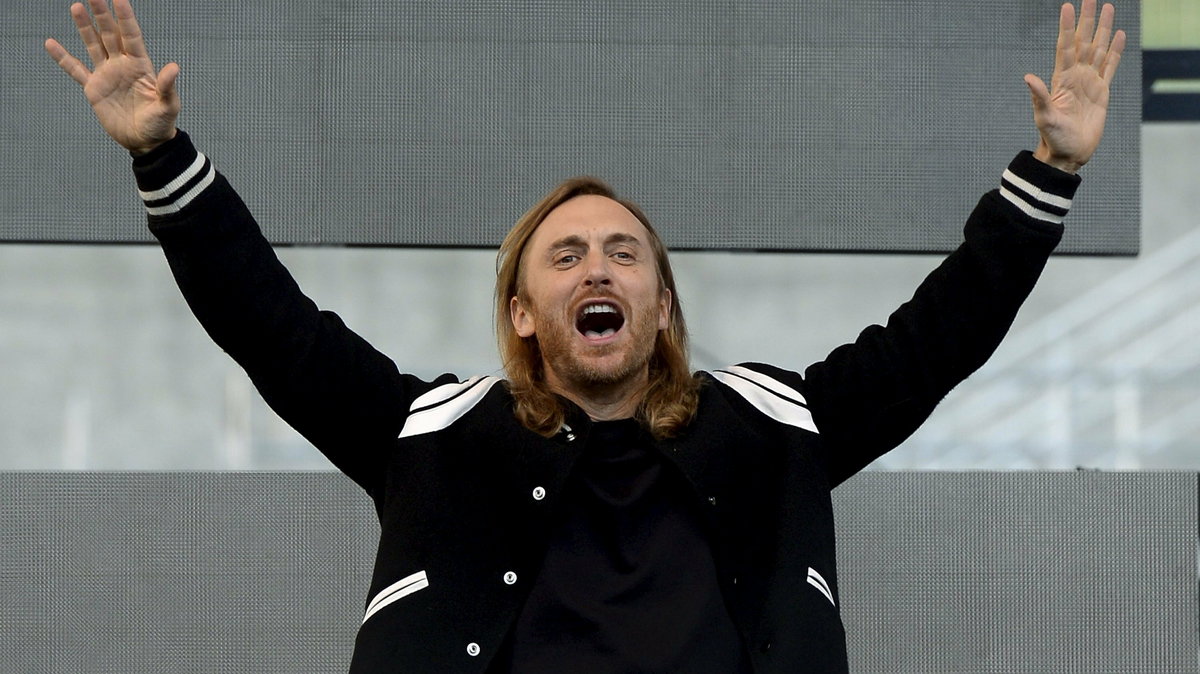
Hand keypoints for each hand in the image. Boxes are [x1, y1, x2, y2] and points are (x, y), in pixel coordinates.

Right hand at [45, 0, 179, 154]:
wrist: (145, 142)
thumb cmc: (160, 124)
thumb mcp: (167, 106)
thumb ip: (167, 86)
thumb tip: (174, 67)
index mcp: (141, 66)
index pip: (132, 36)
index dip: (126, 18)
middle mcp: (122, 66)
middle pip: (110, 34)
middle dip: (103, 14)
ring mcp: (107, 75)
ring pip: (94, 45)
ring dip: (85, 27)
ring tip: (77, 7)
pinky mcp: (94, 89)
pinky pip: (75, 70)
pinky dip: (63, 58)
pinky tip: (51, 43)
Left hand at [1024, 0, 1125, 173]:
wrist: (1068, 154)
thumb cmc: (1053, 138)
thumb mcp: (1044, 117)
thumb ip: (1039, 97)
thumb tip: (1028, 77)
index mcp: (1061, 79)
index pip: (1065, 47)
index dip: (1067, 27)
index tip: (1068, 6)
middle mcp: (1075, 76)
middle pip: (1083, 42)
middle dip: (1087, 20)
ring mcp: (1089, 82)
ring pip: (1098, 49)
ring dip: (1103, 29)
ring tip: (1108, 8)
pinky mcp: (1101, 92)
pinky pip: (1110, 66)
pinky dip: (1115, 51)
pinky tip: (1118, 35)